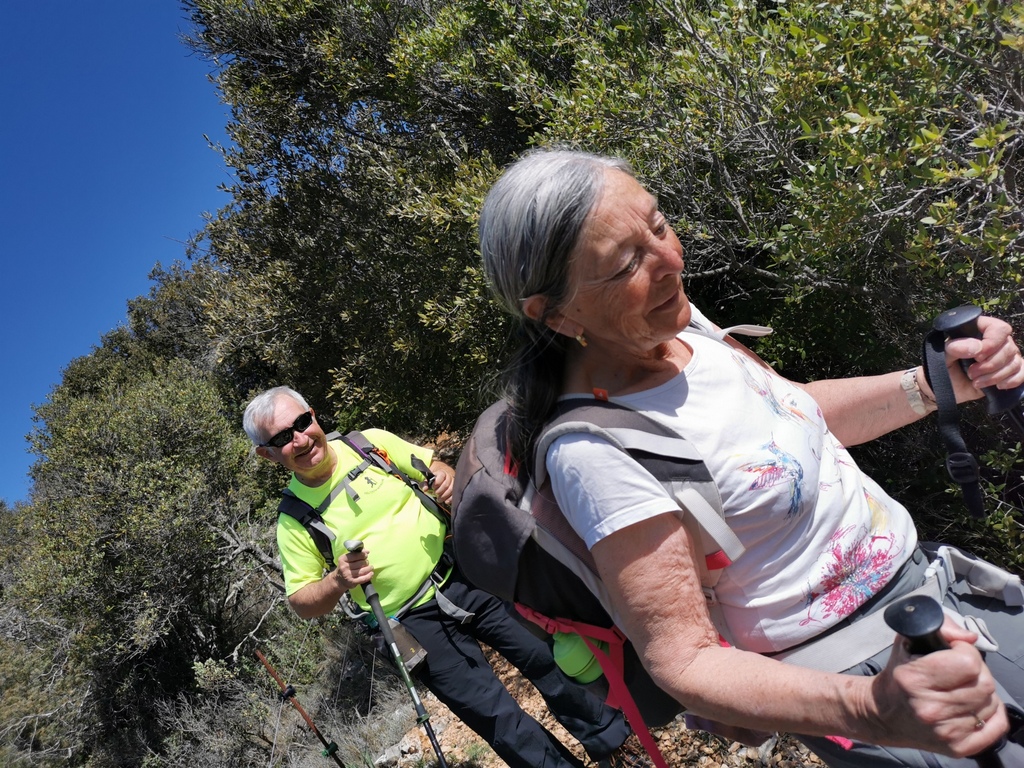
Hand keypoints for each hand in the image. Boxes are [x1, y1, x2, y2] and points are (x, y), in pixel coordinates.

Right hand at [333, 546, 373, 589]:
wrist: (338, 580)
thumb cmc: (345, 567)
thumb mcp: (347, 559)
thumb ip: (356, 554)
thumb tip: (367, 551)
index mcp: (343, 559)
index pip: (355, 555)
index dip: (363, 554)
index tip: (366, 555)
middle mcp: (344, 567)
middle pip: (360, 563)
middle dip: (366, 562)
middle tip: (366, 562)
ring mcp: (348, 575)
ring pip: (362, 571)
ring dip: (369, 568)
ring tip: (370, 567)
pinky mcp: (352, 582)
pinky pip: (363, 578)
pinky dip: (369, 576)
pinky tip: (371, 573)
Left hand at [428, 460, 454, 504]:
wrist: (442, 477)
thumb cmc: (434, 479)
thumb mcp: (427, 480)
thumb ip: (424, 484)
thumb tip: (425, 489)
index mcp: (441, 473)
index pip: (441, 476)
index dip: (437, 482)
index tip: (433, 487)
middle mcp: (449, 476)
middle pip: (446, 484)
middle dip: (440, 491)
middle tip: (435, 494)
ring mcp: (453, 483)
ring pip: (451, 489)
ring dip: (444, 496)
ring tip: (439, 499)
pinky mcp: (456, 489)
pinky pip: (455, 494)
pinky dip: (450, 499)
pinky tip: (446, 501)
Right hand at [873, 617, 1007, 756]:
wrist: (882, 715)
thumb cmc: (898, 675)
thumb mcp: (907, 641)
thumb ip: (939, 627)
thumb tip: (969, 637)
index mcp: (914, 679)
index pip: (968, 662)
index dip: (965, 651)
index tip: (954, 652)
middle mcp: (931, 709)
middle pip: (985, 683)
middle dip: (977, 671)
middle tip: (959, 670)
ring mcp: (946, 731)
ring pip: (991, 703)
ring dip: (981, 692)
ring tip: (962, 688)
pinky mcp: (958, 748)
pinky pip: (997, 726)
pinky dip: (992, 713)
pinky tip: (974, 705)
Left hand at [943, 314, 1023, 403]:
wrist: (940, 386)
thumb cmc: (940, 365)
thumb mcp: (943, 353)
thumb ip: (956, 347)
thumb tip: (977, 348)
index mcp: (979, 330)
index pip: (999, 329)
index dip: (992, 343)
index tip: (977, 356)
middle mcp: (996, 342)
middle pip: (1009, 349)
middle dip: (989, 365)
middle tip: (971, 372)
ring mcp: (1003, 357)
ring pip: (1014, 363)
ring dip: (995, 376)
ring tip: (976, 382)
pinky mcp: (1007, 372)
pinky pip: (1022, 373)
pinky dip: (1013, 380)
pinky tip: (999, 386)